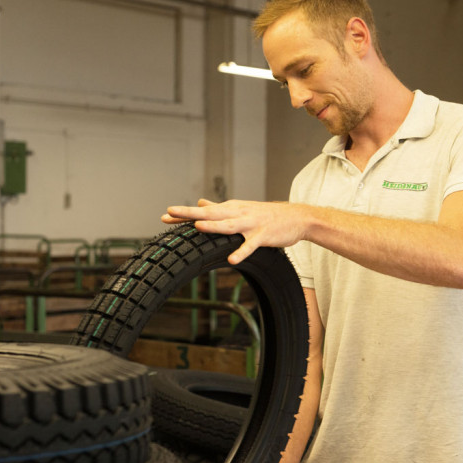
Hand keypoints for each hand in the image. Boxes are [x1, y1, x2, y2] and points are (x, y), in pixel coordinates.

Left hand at [161, 198, 309, 263]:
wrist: (297, 217)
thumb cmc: (268, 215)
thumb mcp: (242, 209)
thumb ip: (220, 207)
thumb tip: (201, 202)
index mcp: (232, 208)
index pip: (204, 211)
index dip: (185, 214)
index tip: (165, 216)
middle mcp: (239, 213)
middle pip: (211, 214)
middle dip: (190, 214)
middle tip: (170, 213)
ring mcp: (251, 224)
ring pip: (229, 226)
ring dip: (214, 227)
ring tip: (198, 227)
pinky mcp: (264, 235)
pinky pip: (251, 245)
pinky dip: (241, 252)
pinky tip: (232, 260)